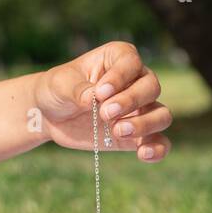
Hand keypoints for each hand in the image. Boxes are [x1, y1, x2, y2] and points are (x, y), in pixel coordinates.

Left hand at [33, 40, 172, 161]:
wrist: (50, 115)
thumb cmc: (57, 89)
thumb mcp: (59, 85)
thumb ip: (77, 89)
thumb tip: (93, 98)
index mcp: (117, 58)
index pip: (131, 62)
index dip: (120, 77)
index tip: (100, 92)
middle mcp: (135, 81)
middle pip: (151, 87)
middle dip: (131, 101)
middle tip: (105, 113)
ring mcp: (139, 109)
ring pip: (161, 114)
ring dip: (145, 124)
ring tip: (117, 131)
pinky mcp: (137, 134)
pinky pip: (159, 142)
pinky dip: (157, 149)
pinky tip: (143, 154)